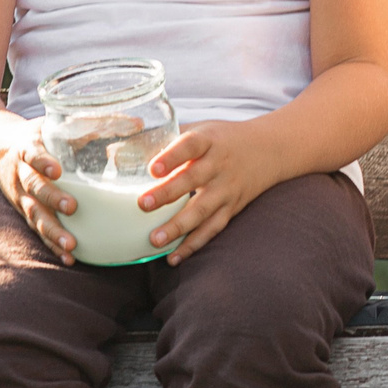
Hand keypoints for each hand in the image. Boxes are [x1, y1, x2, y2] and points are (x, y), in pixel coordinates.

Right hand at [0, 116, 80, 263]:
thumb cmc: (39, 136)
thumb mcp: (57, 124)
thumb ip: (93, 123)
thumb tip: (139, 123)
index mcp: (28, 149)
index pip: (33, 154)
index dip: (43, 162)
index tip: (57, 169)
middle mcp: (22, 174)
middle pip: (34, 189)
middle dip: (52, 198)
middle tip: (72, 207)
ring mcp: (22, 197)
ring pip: (34, 215)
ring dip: (52, 231)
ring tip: (71, 245)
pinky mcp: (26, 212)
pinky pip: (38, 231)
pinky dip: (52, 244)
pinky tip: (69, 257)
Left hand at [143, 120, 280, 263]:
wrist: (269, 150)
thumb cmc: (223, 139)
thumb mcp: (201, 129)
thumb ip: (167, 138)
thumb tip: (118, 151)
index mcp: (209, 141)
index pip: (190, 146)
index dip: (172, 157)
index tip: (153, 168)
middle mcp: (219, 165)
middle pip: (193, 179)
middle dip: (168, 193)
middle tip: (143, 205)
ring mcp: (227, 189)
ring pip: (202, 210)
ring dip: (178, 227)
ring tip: (154, 240)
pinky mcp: (231, 209)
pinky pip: (212, 229)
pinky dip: (193, 245)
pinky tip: (173, 257)